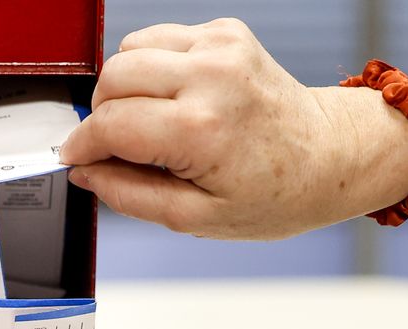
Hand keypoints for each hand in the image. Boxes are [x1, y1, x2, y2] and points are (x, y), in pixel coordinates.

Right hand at [60, 19, 407, 238]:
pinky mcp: (226, 32)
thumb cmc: (276, 192)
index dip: (82, 145)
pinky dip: (152, 68)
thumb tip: (86, 173)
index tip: (76, 158)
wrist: (330, 155)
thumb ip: (128, 194)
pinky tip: (172, 98)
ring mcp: (221, 47)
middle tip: (115, 146)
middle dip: (101, 114)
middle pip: (112, 77)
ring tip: (147, 121)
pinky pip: (159, 39)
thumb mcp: (194, 217)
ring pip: (130, 50)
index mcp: (201, 128)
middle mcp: (211, 77)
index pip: (109, 124)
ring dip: (124, 86)